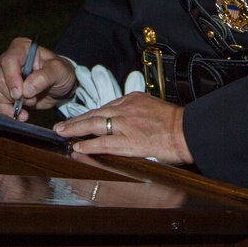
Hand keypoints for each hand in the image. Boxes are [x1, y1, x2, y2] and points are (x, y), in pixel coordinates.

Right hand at [0, 37, 77, 119]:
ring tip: (29, 104)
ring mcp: (5, 76)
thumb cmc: (60, 72)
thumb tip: (26, 90)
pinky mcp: (4, 91)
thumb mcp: (59, 71)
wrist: (61, 87)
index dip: (12, 78)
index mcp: (21, 48)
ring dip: (10, 102)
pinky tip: (22, 114)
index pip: (8, 60)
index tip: (20, 93)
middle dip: (14, 94)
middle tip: (32, 99)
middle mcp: (9, 60)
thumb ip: (44, 77)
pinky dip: (7, 111)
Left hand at [53, 92, 192, 164]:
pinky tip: (78, 146)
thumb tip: (127, 118)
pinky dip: (89, 144)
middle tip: (61, 126)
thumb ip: (136, 111)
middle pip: (95, 113)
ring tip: (62, 134)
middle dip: (76, 120)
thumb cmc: (174, 122)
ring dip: (75, 129)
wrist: (186, 131)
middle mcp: (125, 110)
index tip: (79, 120)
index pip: (105, 107)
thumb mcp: (153, 106)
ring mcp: (126, 125)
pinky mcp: (129, 142)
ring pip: (94, 125)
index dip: (89, 114)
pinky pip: (104, 142)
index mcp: (131, 100)